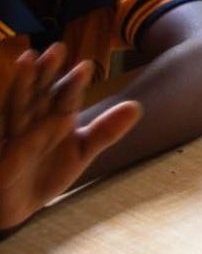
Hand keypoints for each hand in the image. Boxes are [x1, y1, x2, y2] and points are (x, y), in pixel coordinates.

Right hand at [0, 45, 142, 231]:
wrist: (21, 204)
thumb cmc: (49, 171)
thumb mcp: (82, 151)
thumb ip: (106, 130)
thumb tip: (136, 106)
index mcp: (57, 115)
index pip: (67, 95)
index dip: (75, 82)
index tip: (85, 66)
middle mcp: (35, 119)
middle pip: (41, 90)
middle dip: (47, 71)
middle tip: (57, 48)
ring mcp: (16, 134)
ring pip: (18, 104)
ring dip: (22, 83)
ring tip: (26, 58)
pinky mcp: (4, 152)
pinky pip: (5, 135)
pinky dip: (6, 122)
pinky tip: (9, 108)